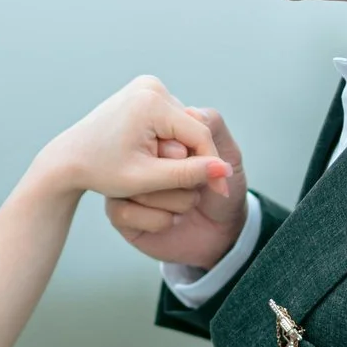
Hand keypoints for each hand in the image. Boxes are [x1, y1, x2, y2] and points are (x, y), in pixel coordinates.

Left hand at [38, 76, 229, 203]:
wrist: (69, 158)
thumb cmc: (101, 171)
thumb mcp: (145, 178)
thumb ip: (186, 174)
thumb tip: (224, 170)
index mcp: (151, 103)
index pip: (199, 136)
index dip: (212, 167)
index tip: (220, 192)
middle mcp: (151, 86)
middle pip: (191, 129)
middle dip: (193, 159)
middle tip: (192, 188)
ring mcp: (147, 86)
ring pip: (183, 126)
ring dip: (181, 151)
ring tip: (163, 172)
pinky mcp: (144, 91)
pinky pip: (171, 120)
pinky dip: (169, 141)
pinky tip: (155, 157)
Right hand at [106, 106, 248, 269]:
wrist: (223, 235)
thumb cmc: (223, 193)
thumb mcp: (229, 155)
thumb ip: (214, 125)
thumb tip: (189, 110)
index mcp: (163, 137)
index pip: (162, 132)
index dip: (185, 155)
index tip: (206, 171)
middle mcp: (139, 157)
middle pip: (147, 158)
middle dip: (183, 180)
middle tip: (197, 189)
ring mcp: (125, 184)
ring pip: (137, 187)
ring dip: (176, 202)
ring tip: (187, 206)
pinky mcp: (118, 213)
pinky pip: (125, 212)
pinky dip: (160, 221)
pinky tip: (172, 222)